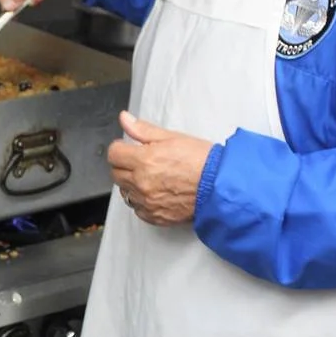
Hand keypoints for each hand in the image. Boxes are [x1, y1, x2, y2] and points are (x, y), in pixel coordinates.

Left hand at [108, 111, 213, 225]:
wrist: (221, 186)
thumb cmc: (202, 160)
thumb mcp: (172, 137)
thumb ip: (143, 130)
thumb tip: (124, 119)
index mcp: (144, 160)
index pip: (113, 154)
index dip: (120, 148)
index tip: (128, 148)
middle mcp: (142, 183)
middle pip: (116, 174)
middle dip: (124, 165)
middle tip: (140, 161)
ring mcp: (148, 202)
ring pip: (125, 192)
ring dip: (132, 184)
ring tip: (150, 177)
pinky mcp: (156, 217)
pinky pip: (138, 209)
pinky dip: (142, 201)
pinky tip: (155, 192)